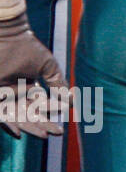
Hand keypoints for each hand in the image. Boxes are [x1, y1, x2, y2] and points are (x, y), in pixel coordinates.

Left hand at [0, 14, 66, 139]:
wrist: (7, 36)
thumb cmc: (27, 47)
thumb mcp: (48, 67)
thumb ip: (58, 84)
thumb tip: (71, 101)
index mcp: (27, 87)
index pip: (40, 106)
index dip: (51, 114)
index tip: (61, 124)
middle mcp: (14, 94)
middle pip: (29, 115)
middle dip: (43, 125)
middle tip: (57, 132)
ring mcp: (3, 96)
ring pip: (16, 117)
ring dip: (29, 127)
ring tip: (43, 135)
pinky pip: (0, 115)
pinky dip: (8, 124)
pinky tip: (18, 133)